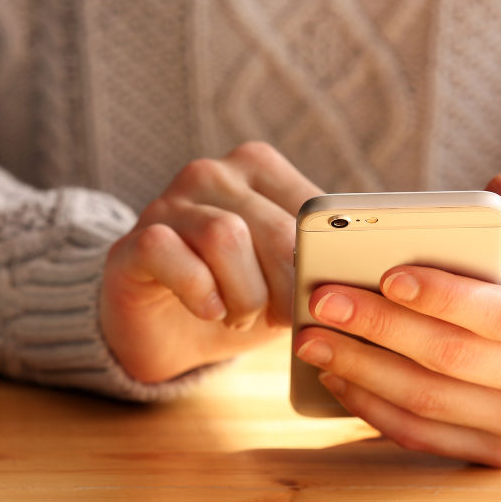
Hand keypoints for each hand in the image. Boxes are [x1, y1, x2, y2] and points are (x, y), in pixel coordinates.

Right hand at [100, 142, 321, 382]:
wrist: (164, 332)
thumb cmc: (236, 297)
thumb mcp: (286, 278)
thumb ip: (318, 258)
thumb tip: (366, 267)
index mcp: (258, 169)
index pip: (312, 208)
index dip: (325, 262)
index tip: (325, 298)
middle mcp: (212, 174)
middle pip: (276, 227)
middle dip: (289, 287)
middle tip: (285, 319)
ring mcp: (168, 202)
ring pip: (225, 236)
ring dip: (245, 295)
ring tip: (240, 315)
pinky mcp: (133, 240)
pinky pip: (170, 252)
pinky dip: (199, 292)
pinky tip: (208, 310)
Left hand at [293, 173, 500, 466]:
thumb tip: (493, 198)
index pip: (499, 316)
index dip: (441, 297)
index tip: (387, 275)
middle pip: (449, 360)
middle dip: (377, 329)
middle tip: (322, 300)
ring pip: (426, 403)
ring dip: (360, 371)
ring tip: (311, 338)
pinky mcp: (494, 451)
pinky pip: (421, 437)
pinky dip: (371, 409)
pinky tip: (335, 374)